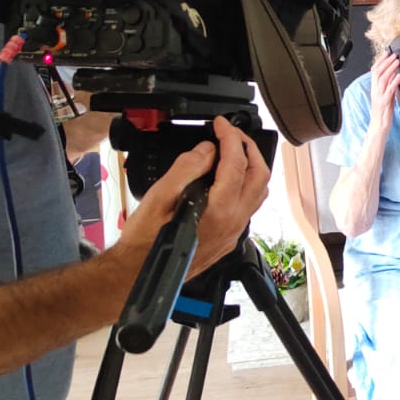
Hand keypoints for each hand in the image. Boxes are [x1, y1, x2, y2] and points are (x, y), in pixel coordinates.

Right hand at [119, 117, 271, 278]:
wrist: (140, 274)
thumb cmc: (145, 242)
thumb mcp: (158, 197)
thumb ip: (186, 169)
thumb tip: (207, 150)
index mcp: (217, 211)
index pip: (236, 163)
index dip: (231, 137)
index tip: (221, 124)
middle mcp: (232, 222)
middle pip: (259, 176)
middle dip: (248, 148)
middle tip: (231, 134)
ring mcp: (234, 232)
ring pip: (258, 192)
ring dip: (251, 167)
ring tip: (233, 151)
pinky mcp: (229, 239)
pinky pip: (249, 207)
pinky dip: (245, 185)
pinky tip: (228, 179)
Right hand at [370, 53, 399, 131]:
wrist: (379, 127)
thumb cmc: (383, 113)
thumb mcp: (385, 96)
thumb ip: (388, 86)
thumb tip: (394, 76)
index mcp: (375, 89)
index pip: (374, 71)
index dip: (380, 61)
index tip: (387, 53)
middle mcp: (376, 91)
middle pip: (378, 72)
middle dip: (386, 62)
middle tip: (394, 55)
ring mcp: (379, 96)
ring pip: (382, 79)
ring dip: (390, 68)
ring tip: (397, 62)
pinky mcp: (385, 103)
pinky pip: (389, 90)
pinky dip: (394, 82)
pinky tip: (399, 76)